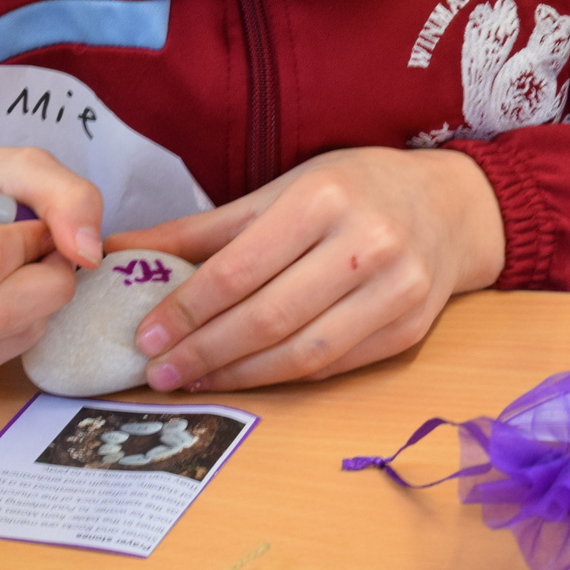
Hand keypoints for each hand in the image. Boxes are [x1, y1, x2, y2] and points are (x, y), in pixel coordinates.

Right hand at [0, 146, 105, 379]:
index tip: (33, 222)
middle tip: (48, 251)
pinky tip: (10, 296)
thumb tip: (88, 254)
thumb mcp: (20, 167)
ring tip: (25, 268)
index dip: (30, 240)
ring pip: (3, 334)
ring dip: (38, 302)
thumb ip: (66, 196)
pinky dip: (24, 327)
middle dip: (46, 278)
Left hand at [107, 148, 504, 391]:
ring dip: (238, 375)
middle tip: (157, 370)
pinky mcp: (410, 330)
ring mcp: (396, 291)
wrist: (449, 207)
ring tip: (191, 380)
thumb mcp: (279, 191)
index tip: (146, 333)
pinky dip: (282, 378)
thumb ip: (201, 230)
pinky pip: (334, 366)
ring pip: (303, 352)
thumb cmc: (353, 189)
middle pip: (269, 315)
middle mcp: (366, 244)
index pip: (240, 267)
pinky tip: (245, 378)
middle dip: (204, 350)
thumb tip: (120, 252)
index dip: (188, 308)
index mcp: (323, 198)